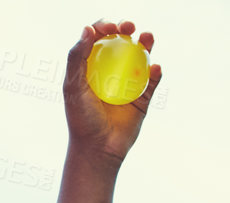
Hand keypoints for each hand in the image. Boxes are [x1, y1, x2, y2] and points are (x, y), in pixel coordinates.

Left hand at [63, 19, 161, 164]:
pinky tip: (155, 67)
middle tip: (129, 26)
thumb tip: (88, 28)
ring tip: (148, 37)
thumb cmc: (81, 119)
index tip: (111, 27)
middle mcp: (109, 70)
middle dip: (127, 27)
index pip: (98, 37)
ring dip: (146, 43)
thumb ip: (77, 57)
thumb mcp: (73, 87)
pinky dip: (155, 72)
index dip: (105, 26)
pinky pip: (151, 80)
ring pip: (140, 56)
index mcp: (90, 66)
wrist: (98, 150)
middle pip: (121, 41)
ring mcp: (127, 82)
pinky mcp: (142, 97)